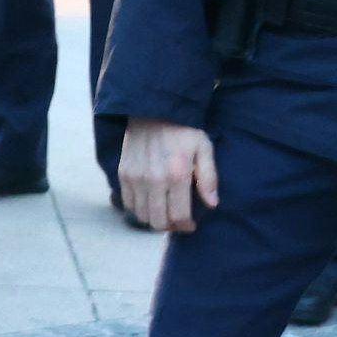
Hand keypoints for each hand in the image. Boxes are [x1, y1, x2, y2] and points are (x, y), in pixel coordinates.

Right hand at [118, 119, 217, 234]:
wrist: (152, 109)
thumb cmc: (183, 130)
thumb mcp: (204, 148)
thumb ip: (209, 178)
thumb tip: (212, 204)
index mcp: (177, 174)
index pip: (179, 216)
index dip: (186, 226)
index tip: (190, 225)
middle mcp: (153, 180)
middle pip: (158, 221)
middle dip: (170, 226)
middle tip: (177, 219)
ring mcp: (135, 178)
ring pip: (142, 216)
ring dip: (154, 218)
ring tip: (164, 211)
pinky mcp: (123, 174)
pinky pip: (128, 204)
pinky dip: (139, 208)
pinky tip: (150, 201)